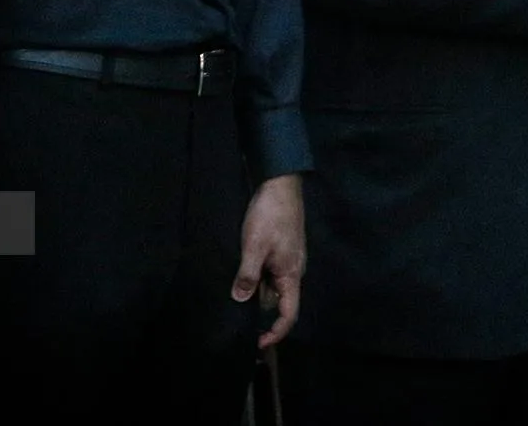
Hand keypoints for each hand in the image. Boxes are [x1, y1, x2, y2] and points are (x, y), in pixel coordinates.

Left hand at [232, 174, 304, 348]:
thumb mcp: (254, 246)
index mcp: (291, 275)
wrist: (279, 184)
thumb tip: (240, 300)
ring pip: (272, 288)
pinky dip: (256, 281)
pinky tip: (240, 279)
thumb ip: (248, 275)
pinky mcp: (280, 251)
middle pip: (279, 303)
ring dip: (256, 296)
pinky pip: (269, 275)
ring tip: (235, 302)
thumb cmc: (270, 216)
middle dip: (261, 316)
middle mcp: (292, 272)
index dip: (275, 332)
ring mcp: (286, 260)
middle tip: (238, 324)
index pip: (289, 314)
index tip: (257, 343)